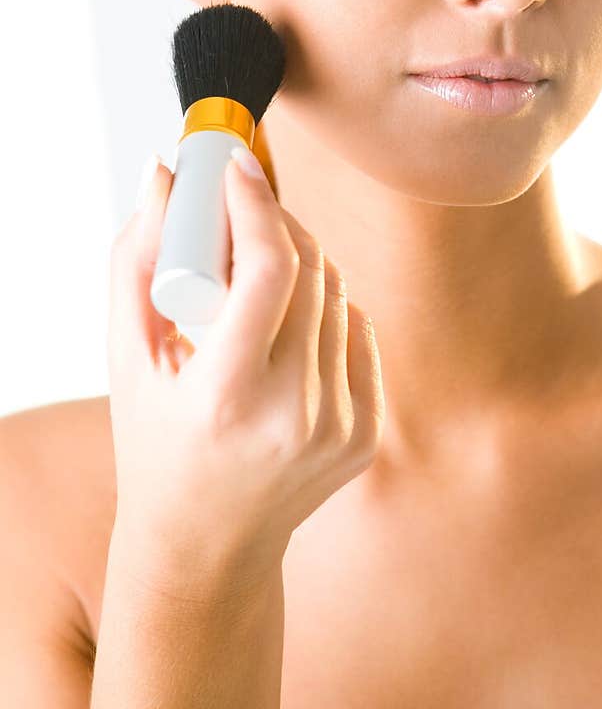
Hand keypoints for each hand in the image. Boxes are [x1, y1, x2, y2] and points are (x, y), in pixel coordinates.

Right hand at [105, 150, 383, 599]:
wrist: (207, 542)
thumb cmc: (155, 442)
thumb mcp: (128, 358)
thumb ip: (137, 260)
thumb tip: (163, 174)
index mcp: (228, 399)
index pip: (270, 272)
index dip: (258, 204)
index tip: (238, 166)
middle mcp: (294, 416)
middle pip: (310, 273)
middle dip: (276, 222)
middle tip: (243, 205)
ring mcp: (339, 428)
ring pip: (338, 296)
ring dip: (302, 261)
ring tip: (258, 269)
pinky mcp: (366, 434)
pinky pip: (357, 332)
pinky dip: (326, 309)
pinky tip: (290, 320)